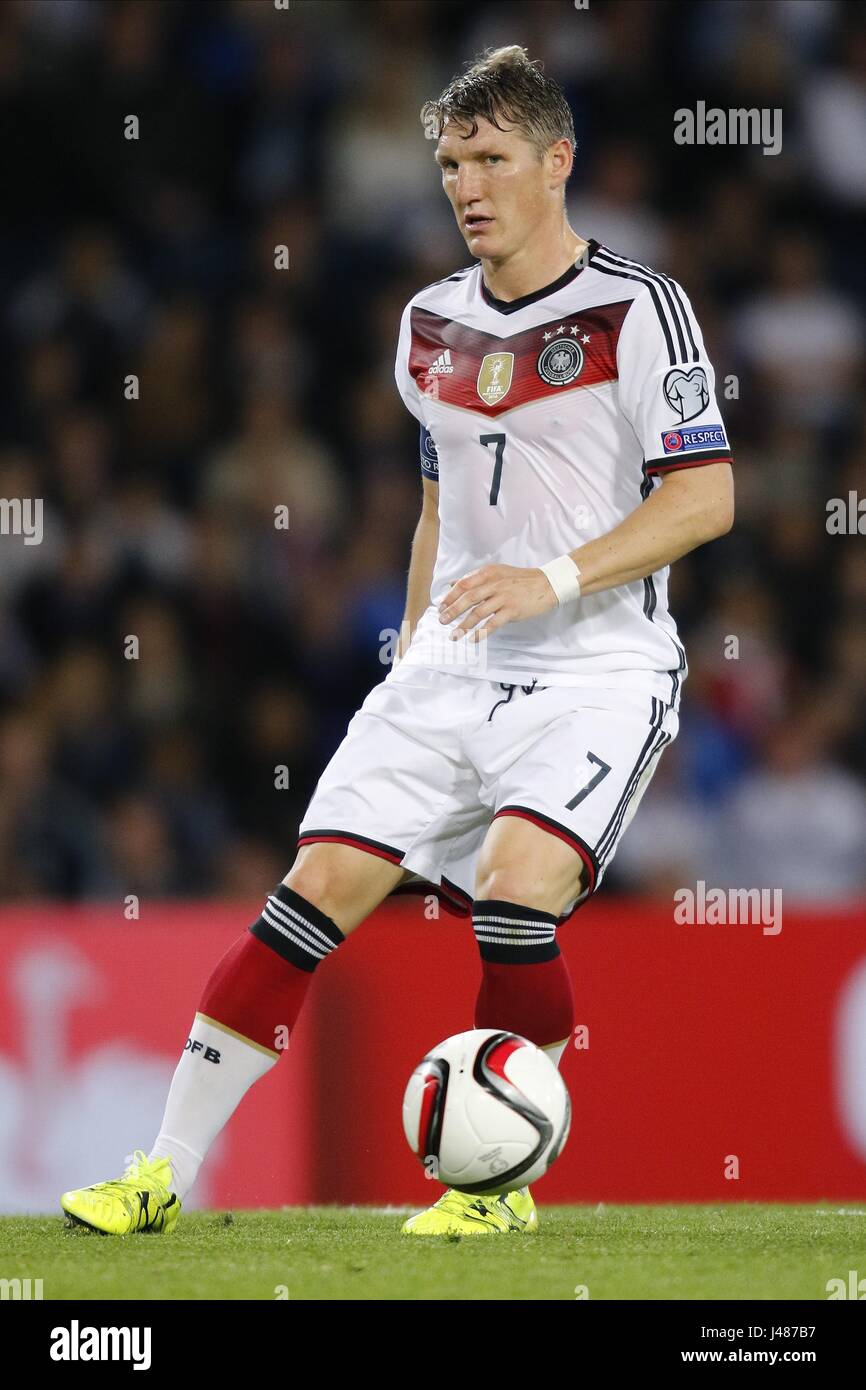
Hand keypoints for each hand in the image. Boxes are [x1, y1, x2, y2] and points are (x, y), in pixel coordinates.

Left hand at [438, 564, 558, 641]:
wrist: (547, 584)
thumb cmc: (520, 580)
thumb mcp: (497, 573)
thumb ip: (475, 578)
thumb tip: (453, 584)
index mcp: (488, 574)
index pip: (464, 584)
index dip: (450, 596)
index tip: (440, 607)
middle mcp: (494, 584)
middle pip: (468, 598)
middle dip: (453, 611)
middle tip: (442, 621)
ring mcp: (504, 597)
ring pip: (479, 612)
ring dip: (464, 625)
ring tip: (454, 635)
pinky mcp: (513, 610)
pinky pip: (494, 623)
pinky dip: (482, 632)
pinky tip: (473, 639)